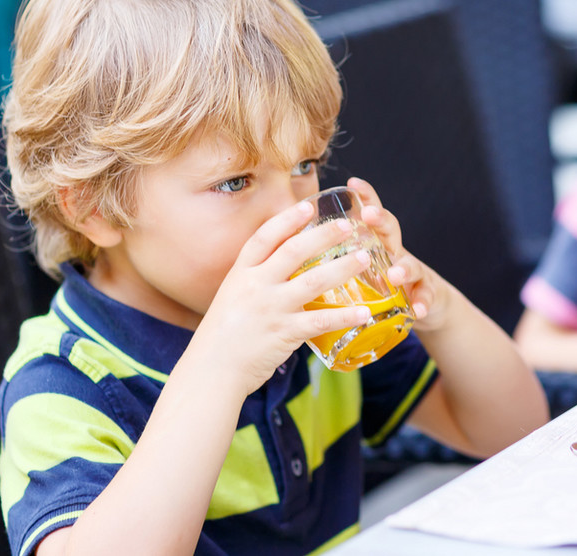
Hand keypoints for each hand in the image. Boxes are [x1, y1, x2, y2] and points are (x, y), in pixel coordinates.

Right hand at [196, 199, 375, 394]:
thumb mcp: (232, 297)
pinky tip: (364, 312)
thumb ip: (255, 281)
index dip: (287, 219)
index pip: (264, 237)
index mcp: (240, 274)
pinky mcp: (285, 333)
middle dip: (323, 235)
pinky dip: (345, 316)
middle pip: (294, 251)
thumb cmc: (222, 336)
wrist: (212, 370)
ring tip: (365, 257)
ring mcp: (271, 308)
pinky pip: (321, 321)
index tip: (307, 206)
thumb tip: (283, 267)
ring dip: (343, 267)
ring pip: (314, 280)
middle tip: (347, 225)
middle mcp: (256, 286)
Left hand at [346, 177, 450, 330]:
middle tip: (369, 215)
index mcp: (375, 243)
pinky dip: (422, 302)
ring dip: (404, 268)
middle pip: (390, 229)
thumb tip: (296, 251)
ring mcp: (413, 272)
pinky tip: (418, 310)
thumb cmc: (381, 285)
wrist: (423, 302)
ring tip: (395, 275)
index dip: (365, 196)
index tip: (352, 182)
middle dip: (381, 219)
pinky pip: (425, 296)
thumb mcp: (362, 268)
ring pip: (410, 264)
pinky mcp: (425, 293)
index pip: (370, 213)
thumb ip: (337, 259)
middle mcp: (395, 252)